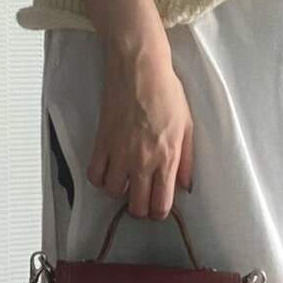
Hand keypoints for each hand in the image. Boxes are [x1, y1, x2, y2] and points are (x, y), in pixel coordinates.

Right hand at [86, 42, 194, 220]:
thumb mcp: (187, 126)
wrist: (139, 69)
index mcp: (167, 159)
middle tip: (142, 196)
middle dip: (140, 207)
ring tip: (126, 179)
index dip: (159, 212)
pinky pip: (95, 175)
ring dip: (120, 191)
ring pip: (113, 194)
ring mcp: (119, 154)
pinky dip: (101, 179)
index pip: (160, 204)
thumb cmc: (166, 92)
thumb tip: (184, 185)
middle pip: (136, 206)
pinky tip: (109, 170)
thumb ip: (186, 160)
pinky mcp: (101, 143)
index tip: (158, 206)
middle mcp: (142, 161)